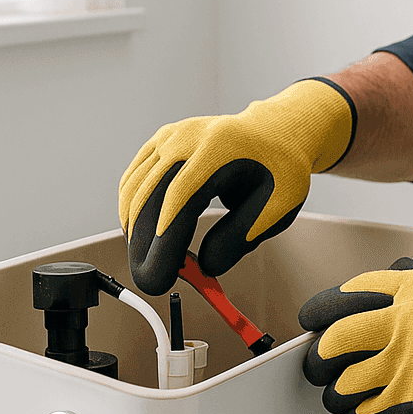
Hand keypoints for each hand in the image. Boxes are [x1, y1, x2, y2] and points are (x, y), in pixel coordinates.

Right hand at [119, 78, 355, 294]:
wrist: (275, 133)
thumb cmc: (281, 169)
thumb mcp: (277, 206)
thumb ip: (242, 236)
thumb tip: (207, 267)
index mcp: (220, 148)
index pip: (180, 197)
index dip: (165, 239)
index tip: (160, 273)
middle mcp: (188, 137)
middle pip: (151, 195)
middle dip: (145, 244)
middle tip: (150, 281)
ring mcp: (170, 137)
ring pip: (135, 189)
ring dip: (134, 231)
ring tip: (147, 262)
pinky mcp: (160, 142)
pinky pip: (134, 179)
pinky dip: (131, 210)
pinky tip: (139, 234)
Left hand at [298, 267, 412, 413]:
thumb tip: (384, 298)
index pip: (352, 292)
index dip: (325, 311)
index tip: (314, 322)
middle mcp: (410, 321)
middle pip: (336, 338)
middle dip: (319, 357)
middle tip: (318, 365)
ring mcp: (409, 364)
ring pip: (343, 384)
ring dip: (337, 395)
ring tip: (341, 397)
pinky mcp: (411, 404)